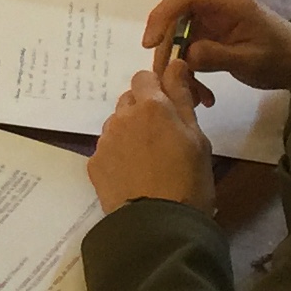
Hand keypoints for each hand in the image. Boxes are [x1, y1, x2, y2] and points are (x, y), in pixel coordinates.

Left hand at [88, 46, 214, 214]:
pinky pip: (106, 149)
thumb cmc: (189, 181)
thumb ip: (182, 98)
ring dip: (129, 133)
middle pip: (129, 100)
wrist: (159, 227)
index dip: (156, 88)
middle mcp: (122, 117)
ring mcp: (105, 141)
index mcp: (152, 107)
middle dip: (143, 110)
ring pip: (116, 124)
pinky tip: (133, 177)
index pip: (144, 77)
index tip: (168, 106)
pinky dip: (118, 156)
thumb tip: (175, 63)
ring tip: (148, 162)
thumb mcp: (197, 138)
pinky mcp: (94, 164)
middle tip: (162, 137)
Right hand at [139, 0, 290, 91]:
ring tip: (195, 95)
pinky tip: (202, 92)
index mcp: (227, 0)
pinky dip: (189, 68)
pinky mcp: (209, 31)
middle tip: (167, 80)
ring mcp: (210, 16)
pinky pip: (187, 46)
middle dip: (167, 50)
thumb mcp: (249, 61)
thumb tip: (186, 56)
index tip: (150, 43)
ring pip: (177, 35)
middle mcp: (214, 2)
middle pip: (174, 17)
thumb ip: (217, 56)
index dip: (161, 15)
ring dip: (179, 65)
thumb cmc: (278, 58)